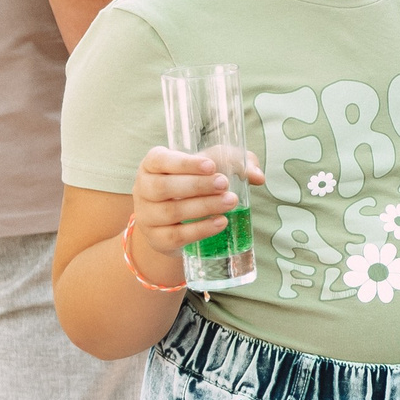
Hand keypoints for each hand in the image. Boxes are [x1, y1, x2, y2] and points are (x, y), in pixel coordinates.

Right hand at [128, 147, 267, 276]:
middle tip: (224, 184)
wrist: (177, 222)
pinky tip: (221, 222)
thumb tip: (257, 176)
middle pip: (163, 187)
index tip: (211, 166)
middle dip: (197, 185)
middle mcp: (143, 189)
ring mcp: (146, 216)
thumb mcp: (214, 166)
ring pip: (170, 211)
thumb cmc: (196, 184)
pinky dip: (200, 230)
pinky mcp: (156, 239)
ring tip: (230, 202)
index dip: (184, 163)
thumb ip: (237, 163)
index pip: (160, 160)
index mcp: (152, 165)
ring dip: (203, 207)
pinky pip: (175, 235)